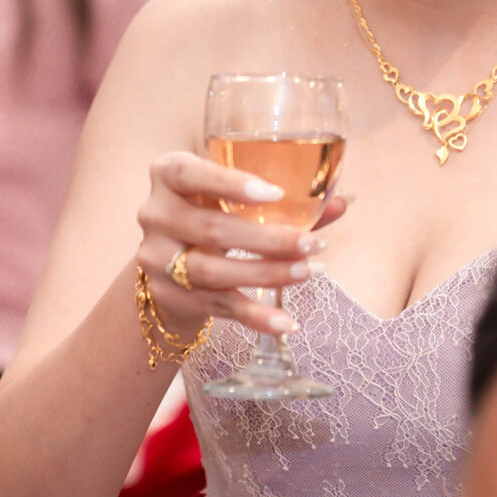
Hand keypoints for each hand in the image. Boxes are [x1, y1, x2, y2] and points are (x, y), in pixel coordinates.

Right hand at [134, 152, 350, 339]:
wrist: (170, 262)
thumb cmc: (212, 213)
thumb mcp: (235, 197)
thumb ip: (285, 200)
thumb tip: (341, 203)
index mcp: (168, 175)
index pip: (188, 174)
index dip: (229, 183)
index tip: (275, 194)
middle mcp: (155, 214)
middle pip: (211, 229)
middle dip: (267, 239)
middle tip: (312, 244)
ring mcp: (156, 258)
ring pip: (213, 271)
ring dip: (266, 274)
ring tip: (307, 272)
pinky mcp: (170, 295)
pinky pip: (217, 306)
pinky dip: (255, 315)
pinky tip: (286, 322)